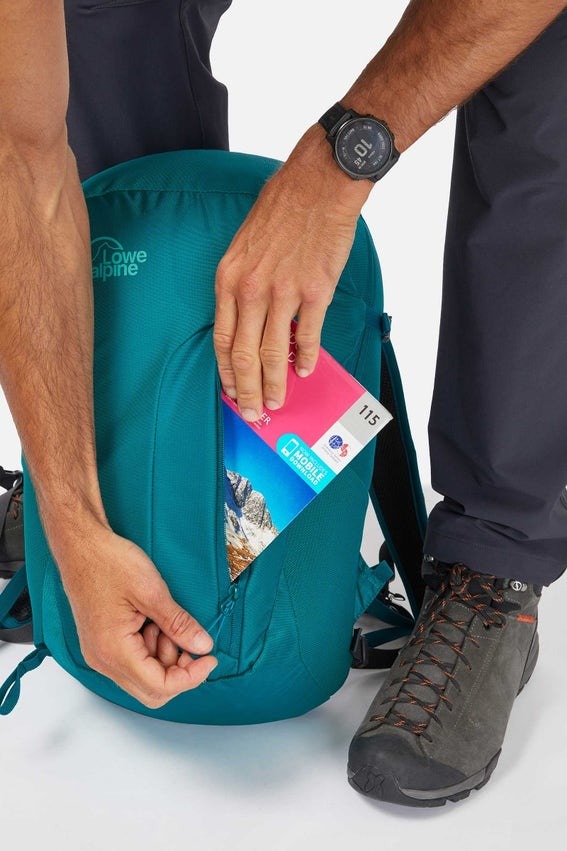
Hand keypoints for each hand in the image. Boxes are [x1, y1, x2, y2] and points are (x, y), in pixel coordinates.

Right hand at [53, 522, 216, 708]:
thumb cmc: (108, 562)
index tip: (209, 658)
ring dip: (164, 657)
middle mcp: (103, 660)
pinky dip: (151, 649)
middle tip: (191, 641)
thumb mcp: (151, 591)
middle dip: (178, 671)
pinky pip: (133, 662)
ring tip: (166, 623)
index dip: (191, 677)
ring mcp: (100, 654)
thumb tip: (203, 646)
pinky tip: (154, 623)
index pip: (159, 686)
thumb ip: (178, 624)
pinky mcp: (102, 644)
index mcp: (113, 651)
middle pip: (151, 691)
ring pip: (143, 677)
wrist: (81, 546)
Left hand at [214, 123, 371, 420]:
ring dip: (275, 383)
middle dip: (248, 390)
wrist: (317, 185)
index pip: (221, 339)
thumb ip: (243, 286)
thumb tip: (251, 323)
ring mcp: (284, 292)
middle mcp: (252, 290)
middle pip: (244, 354)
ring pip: (274, 352)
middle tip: (254, 411)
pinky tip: (305, 371)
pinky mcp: (315, 291)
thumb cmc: (280, 210)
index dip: (225, 372)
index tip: (231, 392)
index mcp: (229, 280)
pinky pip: (309, 335)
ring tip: (278, 402)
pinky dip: (306, 357)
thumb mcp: (244, 247)